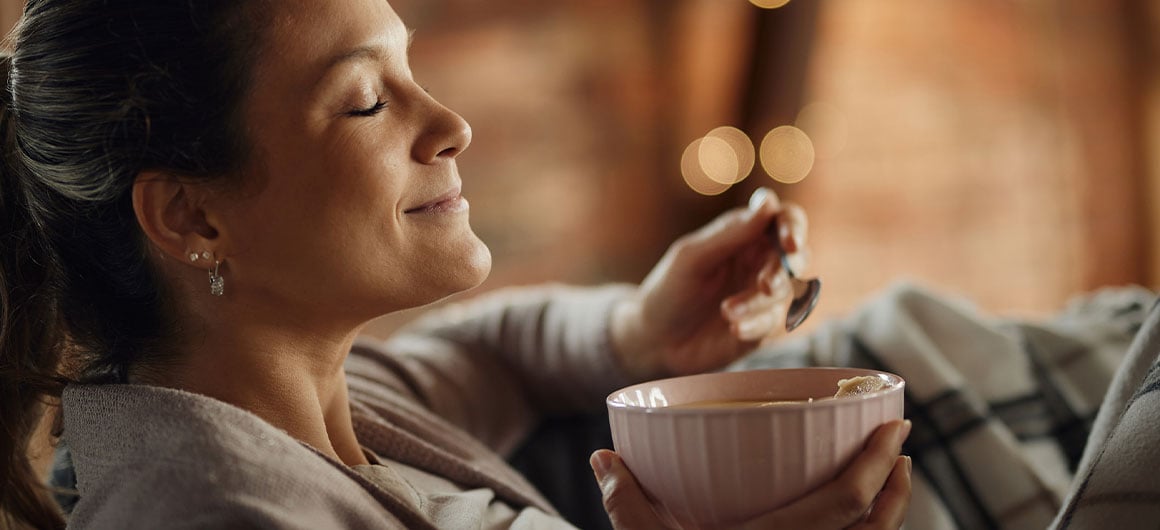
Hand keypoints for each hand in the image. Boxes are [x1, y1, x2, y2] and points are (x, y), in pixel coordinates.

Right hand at [590, 419, 912, 529]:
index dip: (878, 464)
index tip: (896, 428)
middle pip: (878, 529)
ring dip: (891, 512)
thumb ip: (627, 505)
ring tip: (892, 479)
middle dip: (897, 485)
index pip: (847, 502)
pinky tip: (855, 525)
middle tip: (899, 445)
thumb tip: (602, 456)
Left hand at [610, 187, 808, 379]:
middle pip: (797, 256)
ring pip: (785, 292)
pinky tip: (733, 329)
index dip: (793, 227)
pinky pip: (773, 323)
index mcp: (744, 236)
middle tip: (765, 285)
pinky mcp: (762, 327)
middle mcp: (759, 263)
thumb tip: (769, 201)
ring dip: (758, 302)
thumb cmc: (668, 290)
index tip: (789, 244)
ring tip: (726, 312)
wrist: (653, 341)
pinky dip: (755, 325)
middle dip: (784, 269)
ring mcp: (763, 296)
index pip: (784, 219)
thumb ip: (731, 233)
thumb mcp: (693, 258)